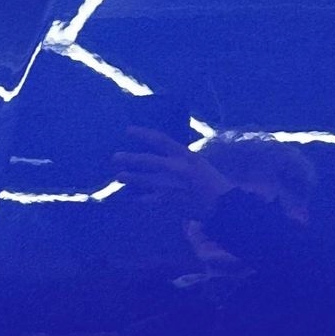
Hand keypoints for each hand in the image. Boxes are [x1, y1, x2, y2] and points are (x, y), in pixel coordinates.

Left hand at [111, 126, 229, 214]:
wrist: (219, 204)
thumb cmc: (211, 180)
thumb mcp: (197, 162)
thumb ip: (179, 157)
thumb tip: (163, 153)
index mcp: (185, 155)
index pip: (160, 140)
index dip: (143, 134)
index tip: (128, 131)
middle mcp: (175, 168)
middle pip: (147, 160)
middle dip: (130, 158)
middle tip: (115, 157)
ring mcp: (170, 185)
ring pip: (143, 180)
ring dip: (130, 178)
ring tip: (119, 176)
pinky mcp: (167, 201)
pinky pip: (148, 199)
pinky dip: (140, 198)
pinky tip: (133, 198)